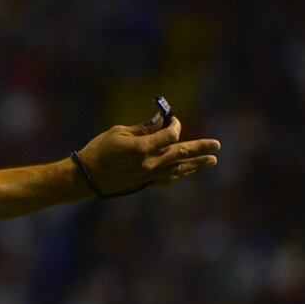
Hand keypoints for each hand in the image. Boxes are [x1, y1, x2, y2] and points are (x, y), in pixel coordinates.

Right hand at [75, 117, 219, 194]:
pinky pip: (168, 179)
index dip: (175, 125)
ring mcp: (149, 176)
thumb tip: (161, 122)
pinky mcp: (145, 183)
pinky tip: (188, 171)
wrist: (87, 177)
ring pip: (179, 169)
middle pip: (181, 153)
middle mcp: (149, 163)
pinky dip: (180, 174)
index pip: (170, 135)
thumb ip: (143, 129)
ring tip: (211, 161)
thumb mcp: (119, 132)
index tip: (172, 120)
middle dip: (200, 148)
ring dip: (196, 164)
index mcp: (142, 148)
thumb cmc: (99, 150)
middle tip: (217, 145)